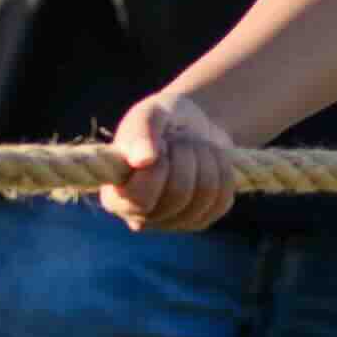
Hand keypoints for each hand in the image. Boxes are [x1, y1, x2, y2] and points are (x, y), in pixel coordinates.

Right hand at [103, 89, 241, 232]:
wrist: (191, 126)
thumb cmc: (162, 120)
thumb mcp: (150, 113)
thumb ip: (140, 131)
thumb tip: (142, 160)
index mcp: (114, 196)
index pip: (140, 198)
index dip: (159, 167)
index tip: (161, 142)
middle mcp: (139, 216)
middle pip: (178, 194)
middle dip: (186, 155)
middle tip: (179, 140)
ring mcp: (170, 223)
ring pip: (205, 196)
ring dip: (206, 159)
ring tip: (193, 147)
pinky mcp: (199, 221)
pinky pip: (222, 200)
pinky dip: (222, 171)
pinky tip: (207, 161)